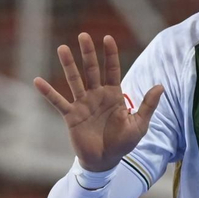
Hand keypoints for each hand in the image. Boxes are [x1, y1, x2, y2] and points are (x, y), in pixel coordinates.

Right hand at [34, 33, 162, 172]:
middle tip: (83, 35)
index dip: (110, 54)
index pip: (112, 70)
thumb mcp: (139, 125)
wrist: (105, 161)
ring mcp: (83, 104)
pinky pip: (58, 102)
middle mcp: (97, 95)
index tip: (108, 38)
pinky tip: (37, 81)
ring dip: (68, 65)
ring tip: (62, 48)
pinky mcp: (71, 116)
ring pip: (74, 80)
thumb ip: (148, 105)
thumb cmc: (123, 143)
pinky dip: (48, 92)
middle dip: (88, 53)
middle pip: (92, 70)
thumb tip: (161, 85)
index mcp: (114, 95)